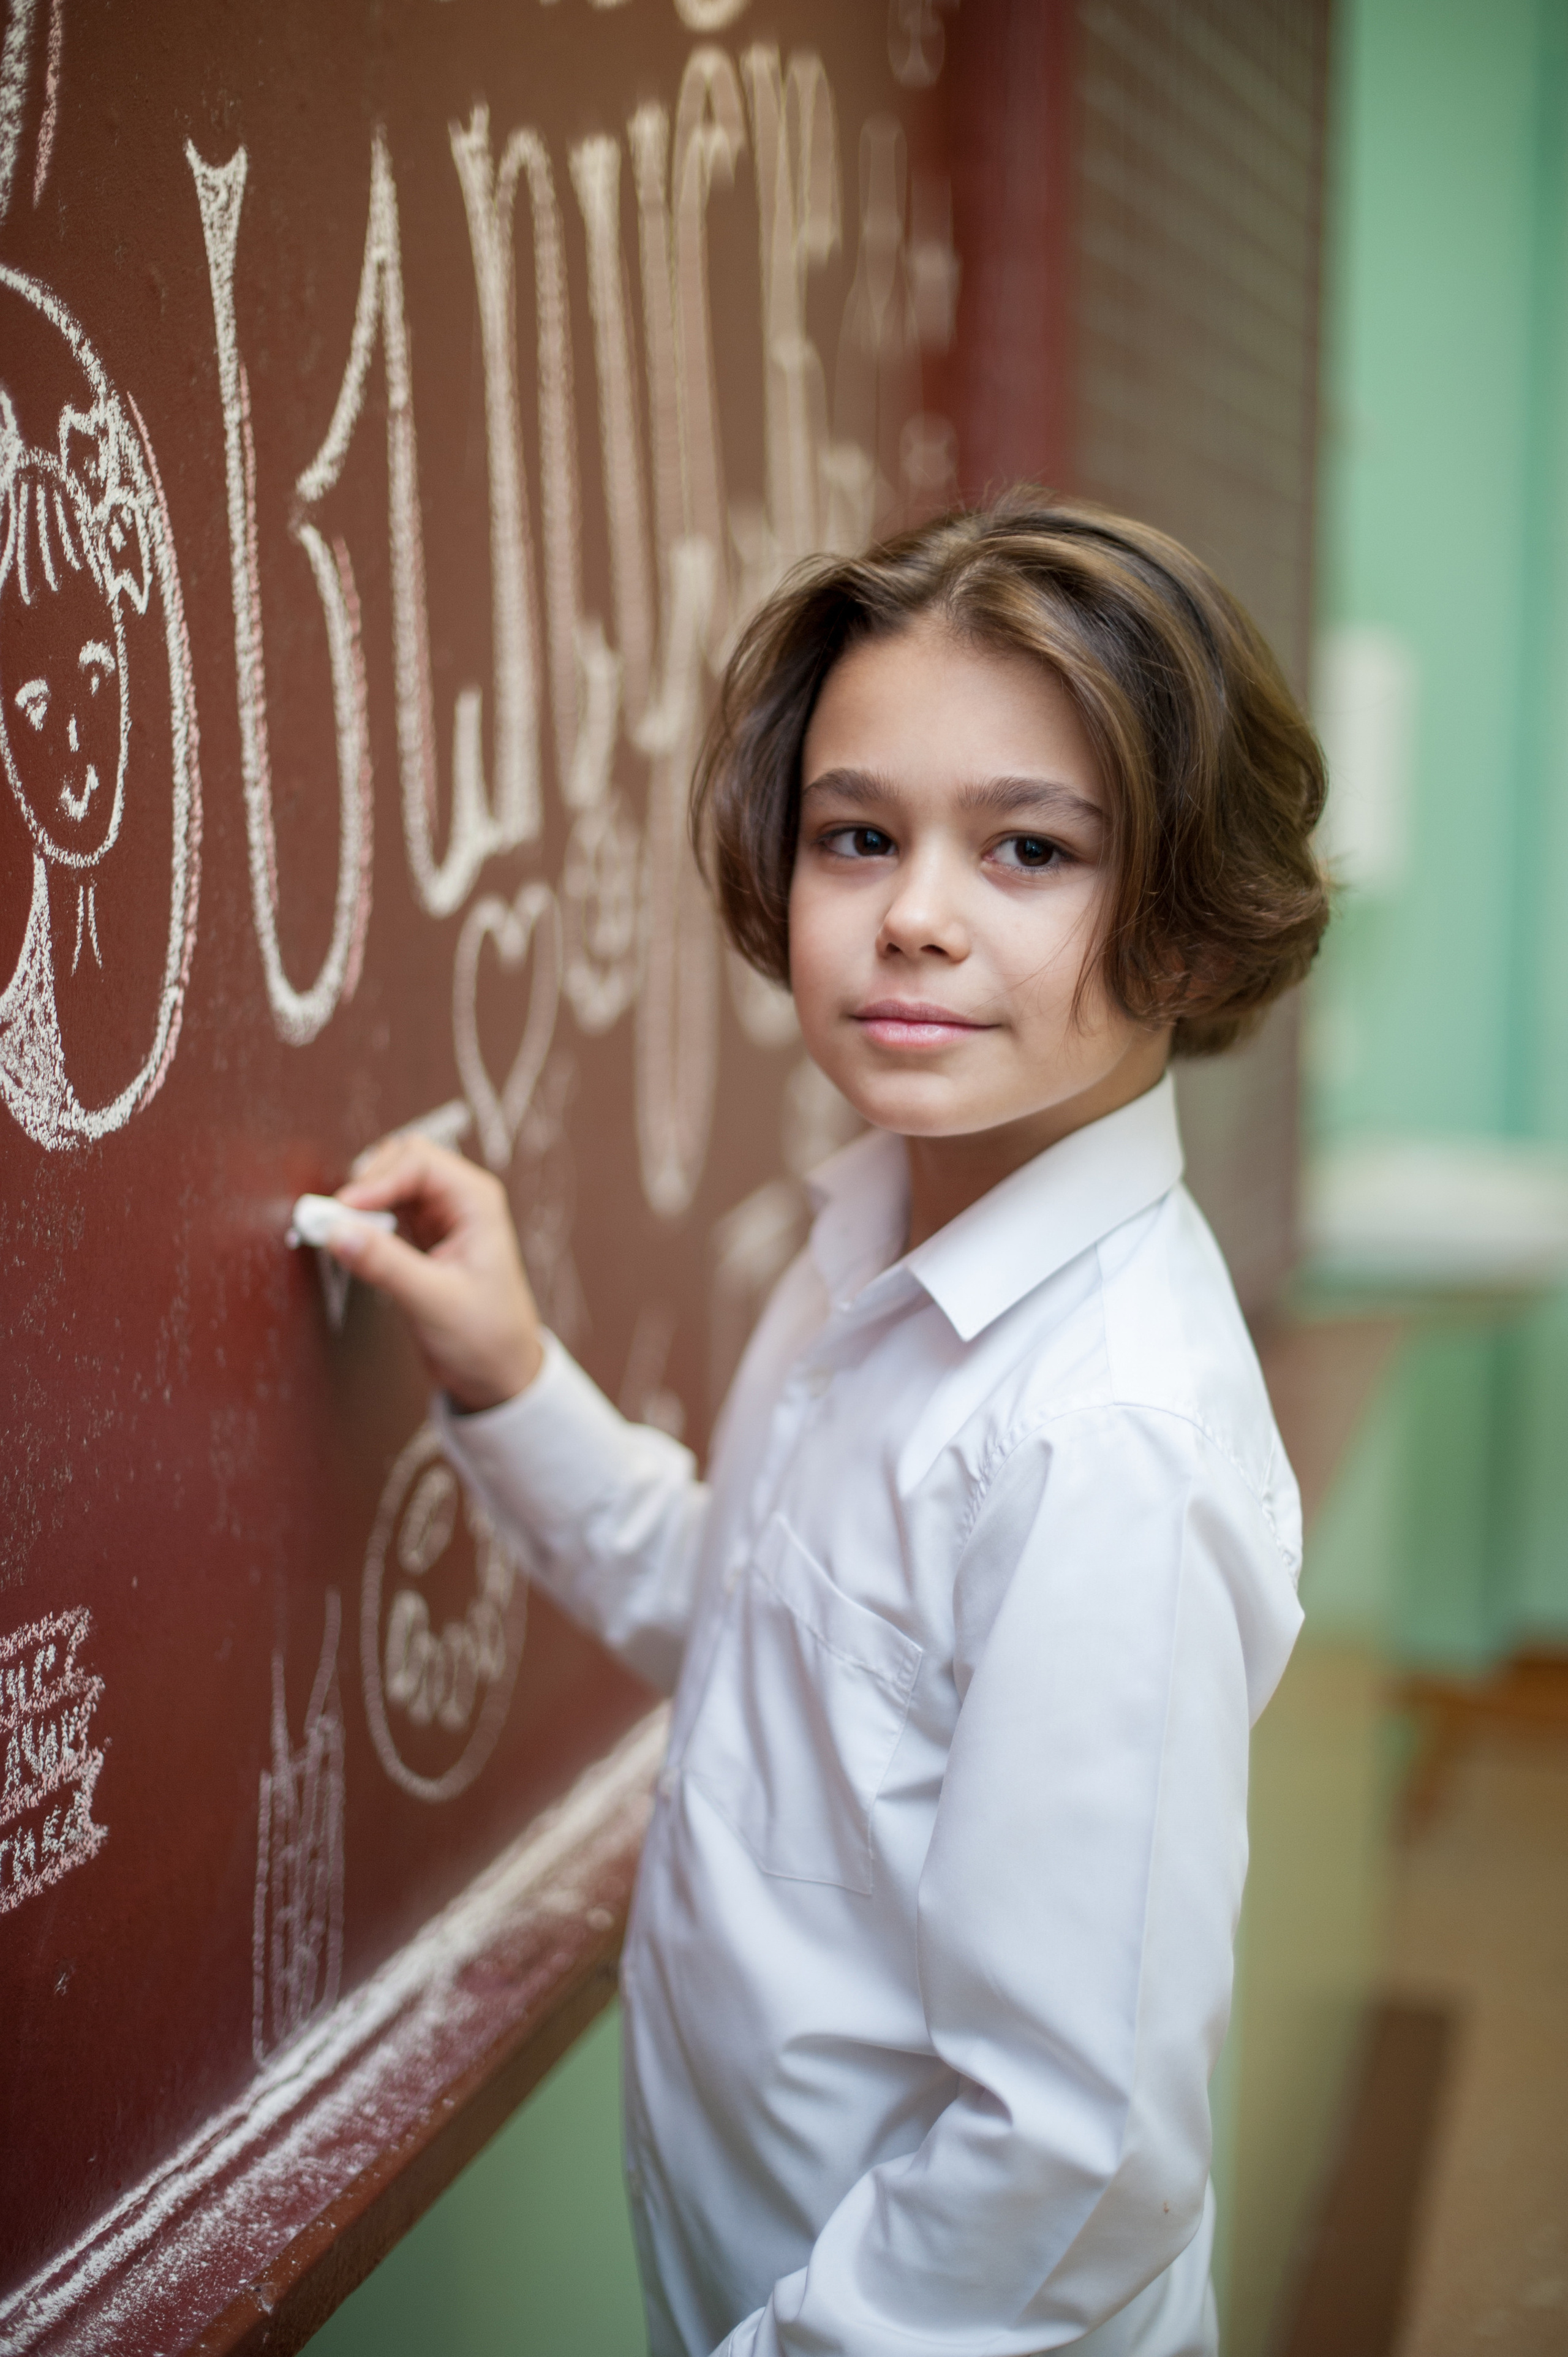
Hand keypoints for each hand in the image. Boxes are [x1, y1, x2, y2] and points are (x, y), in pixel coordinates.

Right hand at [330, 1136, 544, 1411]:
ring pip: (389, 1182)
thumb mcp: (434, 1302)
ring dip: (362, 1200)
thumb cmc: (487, 1337)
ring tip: (341, 1228)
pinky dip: (364, 1219)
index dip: (377, 1180)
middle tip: (337, 1217)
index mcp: (476, 1203)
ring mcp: (440, 1217)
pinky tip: (353, 1240)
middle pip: (401, 1160)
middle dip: (366, 1183)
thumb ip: (386, 1265)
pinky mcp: (422, 1238)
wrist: (499, 1374)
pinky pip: (386, 1210)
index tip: (345, 1210)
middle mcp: (460, 1202)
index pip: (418, 1163)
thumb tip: (338, 1232)